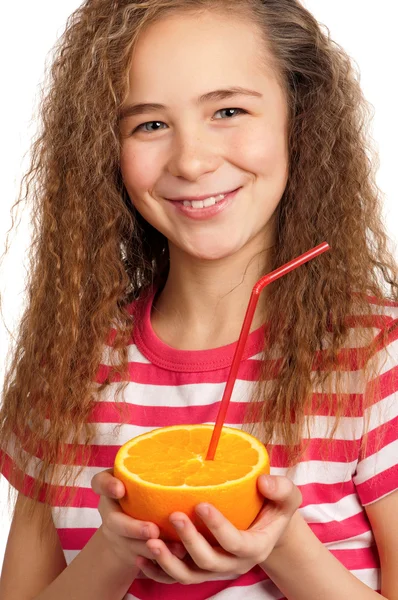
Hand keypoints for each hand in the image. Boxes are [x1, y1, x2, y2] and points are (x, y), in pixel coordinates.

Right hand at [91, 468, 186, 567]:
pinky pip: (145, 563)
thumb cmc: (143, 492)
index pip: (100, 483)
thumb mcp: (142, 476)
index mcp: (111, 491)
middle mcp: (110, 514)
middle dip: (134, 528)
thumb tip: (190, 443)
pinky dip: (162, 563)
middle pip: (115, 523)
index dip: (108, 486)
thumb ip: (153, 465)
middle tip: (153, 529)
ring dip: (154, 549)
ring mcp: (119, 538)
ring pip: (132, 547)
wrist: (129, 531)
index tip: (121, 488)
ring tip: (178, 548)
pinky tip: (181, 558)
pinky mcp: (132, 555)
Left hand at [136, 474, 301, 583]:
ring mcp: (214, 569)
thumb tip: (263, 482)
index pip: (235, 543)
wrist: (265, 526)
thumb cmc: (273, 506)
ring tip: (151, 542)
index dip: (218, 527)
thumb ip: (281, 489)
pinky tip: (142, 555)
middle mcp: (233, 564)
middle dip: (189, 541)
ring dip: (167, 562)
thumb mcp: (287, 496)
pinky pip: (174, 578)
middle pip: (208, 562)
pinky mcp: (198, 570)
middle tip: (174, 515)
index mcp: (254, 547)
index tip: (201, 504)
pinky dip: (157, 571)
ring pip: (188, 576)